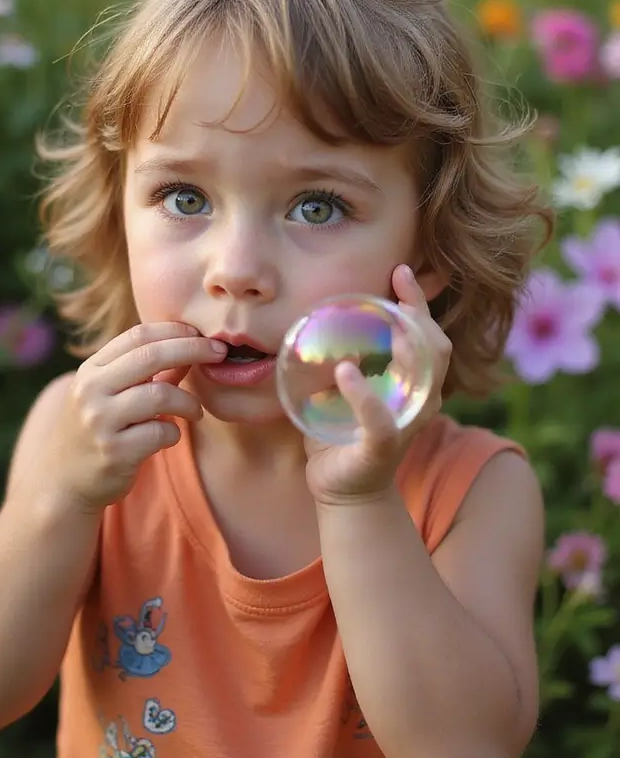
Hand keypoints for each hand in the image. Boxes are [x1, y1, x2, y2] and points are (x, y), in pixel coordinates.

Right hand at [57, 323, 226, 512]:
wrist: (63, 482)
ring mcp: (101, 421)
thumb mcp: (114, 394)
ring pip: (161, 395)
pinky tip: (169, 435)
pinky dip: (174, 431)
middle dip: (192, 349)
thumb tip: (192, 346)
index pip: (138, 335)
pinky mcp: (114, 452)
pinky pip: (161, 432)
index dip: (175, 330)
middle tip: (219, 353)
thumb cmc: (99, 430)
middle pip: (151, 356)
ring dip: (189, 402)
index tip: (202, 335)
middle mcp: (92, 390)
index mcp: (92, 369)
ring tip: (196, 411)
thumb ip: (151, 371)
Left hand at [304, 265, 451, 504]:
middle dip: (422, 313)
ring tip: (389, 322)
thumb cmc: (342, 430)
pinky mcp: (382, 449)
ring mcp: (405, 425)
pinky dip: (365, 395)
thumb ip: (343, 352)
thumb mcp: (346, 384)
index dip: (419, 301)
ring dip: (409, 348)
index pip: (429, 335)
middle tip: (397, 283)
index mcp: (414, 383)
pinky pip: (381, 421)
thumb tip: (321, 311)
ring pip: (425, 380)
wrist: (340, 487)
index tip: (399, 270)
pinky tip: (346, 372)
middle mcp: (420, 401)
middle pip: (437, 349)